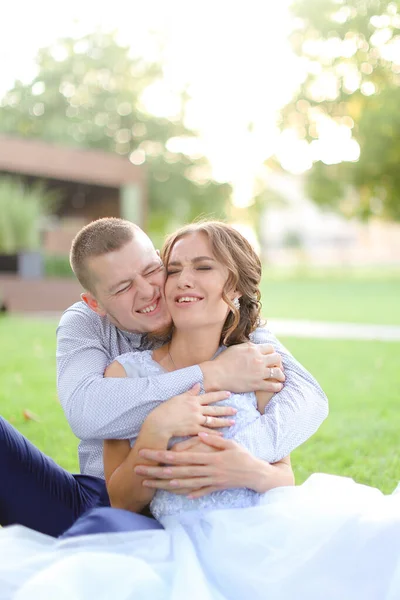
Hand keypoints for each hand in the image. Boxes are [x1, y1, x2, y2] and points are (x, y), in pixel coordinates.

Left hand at [134, 433, 263, 496]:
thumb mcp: (230, 444)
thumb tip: (199, 434)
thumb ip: (214, 440)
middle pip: (177, 471)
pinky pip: (197, 492)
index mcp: (209, 459)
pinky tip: (173, 492)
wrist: (256, 475)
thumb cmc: (243, 456)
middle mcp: (206, 472)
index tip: (148, 453)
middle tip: (139, 469)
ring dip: (164, 483)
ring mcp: (209, 482)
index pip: (181, 457)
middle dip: (157, 470)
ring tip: (149, 482)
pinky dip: (185, 493)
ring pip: (183, 484)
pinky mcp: (214, 488)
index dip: (163, 456)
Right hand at [147, 384, 236, 437]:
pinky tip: (222, 434)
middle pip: (214, 409)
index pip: (209, 396)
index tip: (229, 394)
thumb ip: (189, 392)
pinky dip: (215, 433)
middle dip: (226, 409)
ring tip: (233, 422)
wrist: (160, 423)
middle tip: (236, 410)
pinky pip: (207, 431)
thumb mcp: (177, 397)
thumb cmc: (165, 409)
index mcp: (193, 400)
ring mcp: (196, 420)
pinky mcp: (194, 430)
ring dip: (224, 421)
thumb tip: (197, 384)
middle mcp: (197, 409)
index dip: (220, 395)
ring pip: (213, 421)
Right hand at [202, 343, 284, 393]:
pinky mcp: (257, 384)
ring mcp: (259, 372)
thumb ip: (248, 346)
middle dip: (279, 363)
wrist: (217, 374)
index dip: (272, 353)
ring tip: (281, 378)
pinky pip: (273, 385)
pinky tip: (278, 387)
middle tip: (278, 367)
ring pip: (278, 372)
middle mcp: (258, 359)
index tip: (272, 358)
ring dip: (281, 375)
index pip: (271, 348)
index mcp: (253, 349)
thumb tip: (255, 346)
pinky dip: (278, 386)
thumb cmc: (223, 361)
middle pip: (277, 358)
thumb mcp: (236, 348)